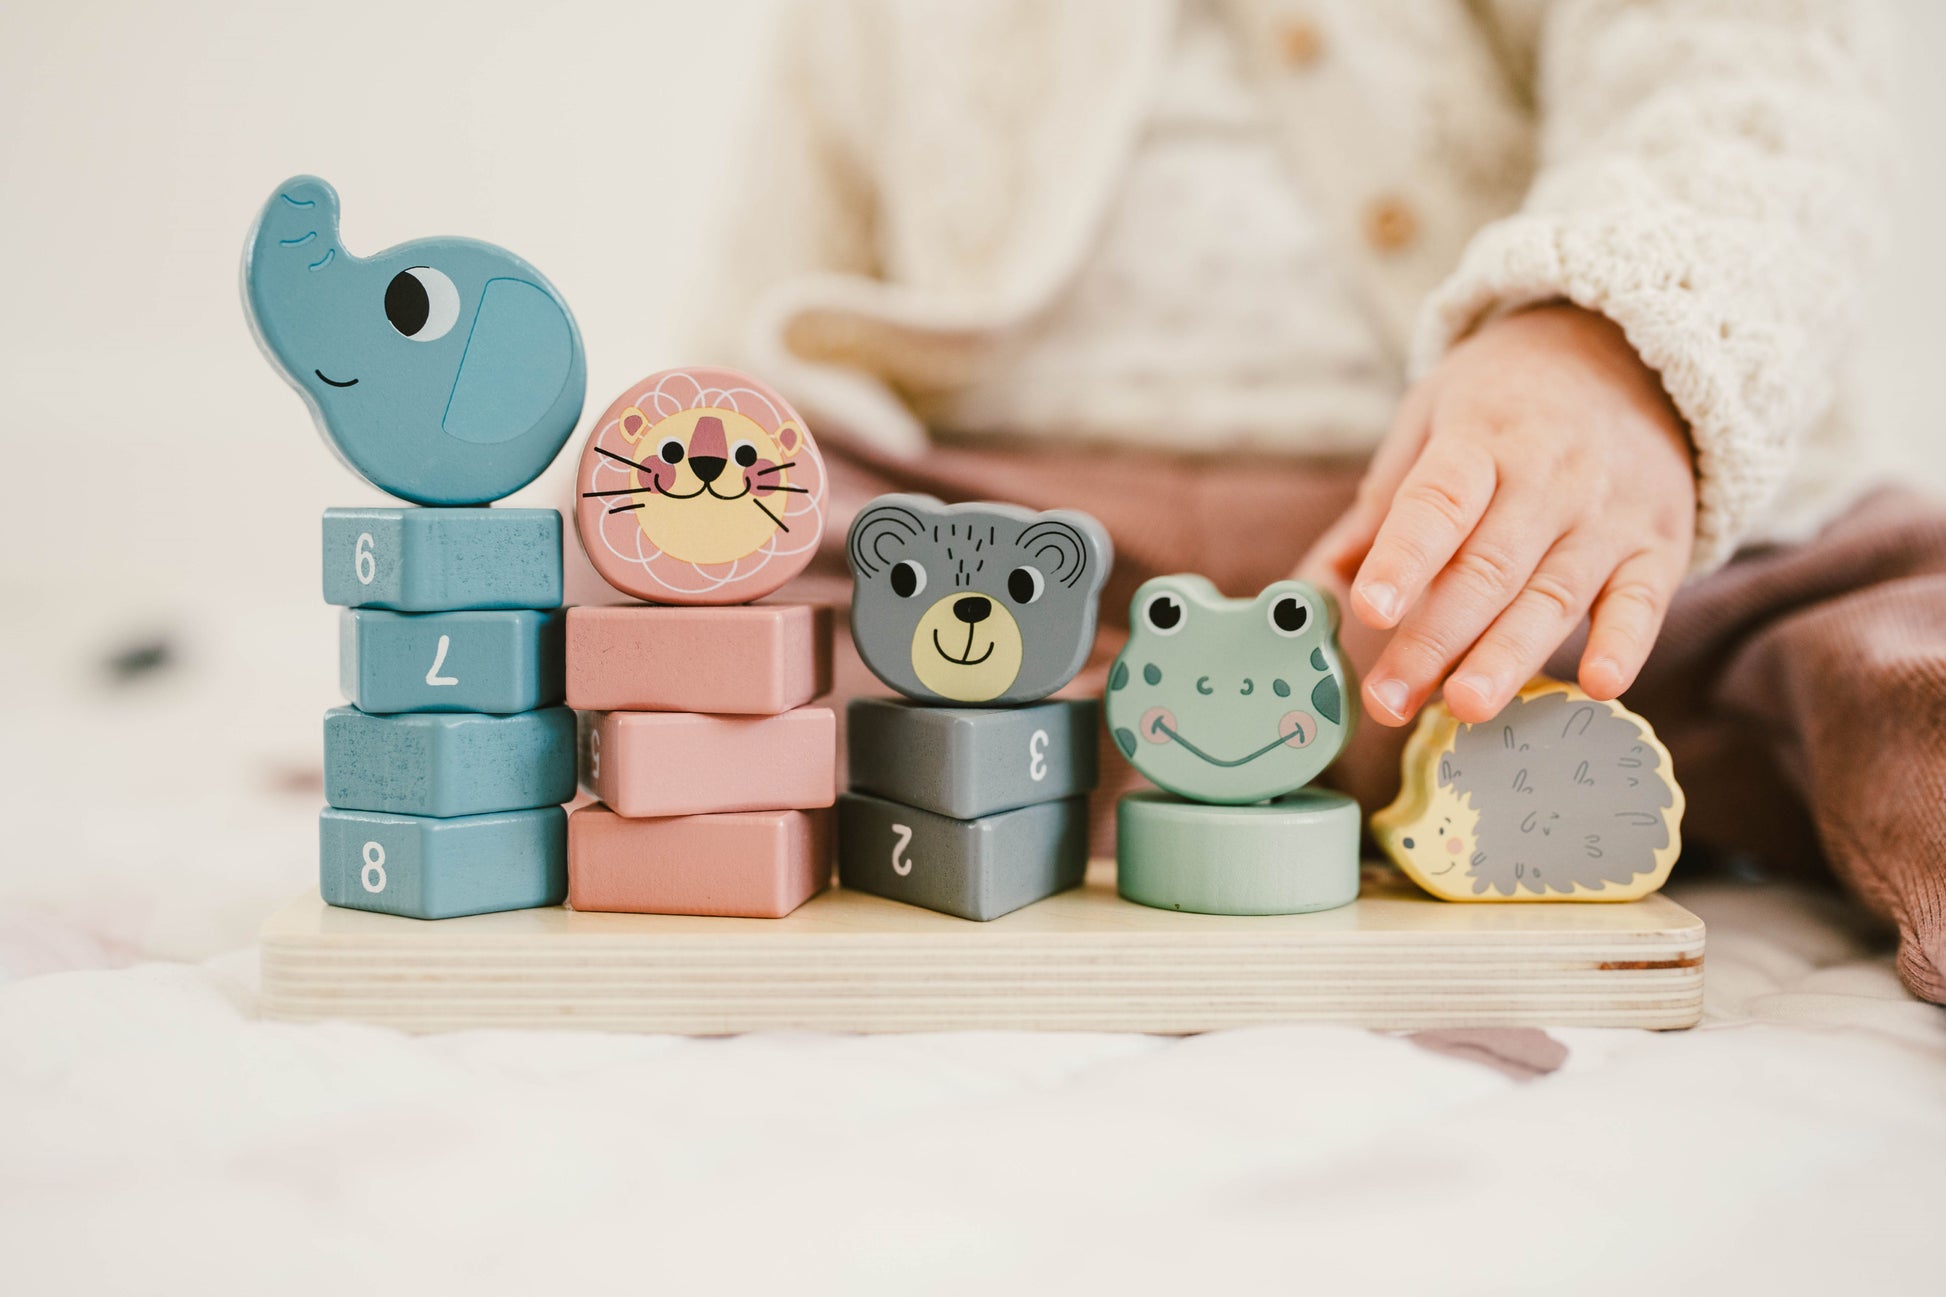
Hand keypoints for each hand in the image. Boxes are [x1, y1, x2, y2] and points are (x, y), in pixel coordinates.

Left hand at [1299, 304, 1695, 727]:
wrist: (1629, 354)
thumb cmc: (1504, 402)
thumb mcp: (1433, 417)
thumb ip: (1383, 504)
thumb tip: (1320, 584)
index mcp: (1482, 437)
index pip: (1440, 503)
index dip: (1405, 558)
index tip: (1369, 608)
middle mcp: (1550, 476)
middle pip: (1487, 569)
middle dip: (1434, 641)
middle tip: (1387, 699)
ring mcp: (1609, 513)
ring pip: (1553, 596)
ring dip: (1507, 659)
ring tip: (1463, 708)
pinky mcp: (1657, 546)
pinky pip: (1644, 601)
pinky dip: (1624, 644)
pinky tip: (1597, 686)